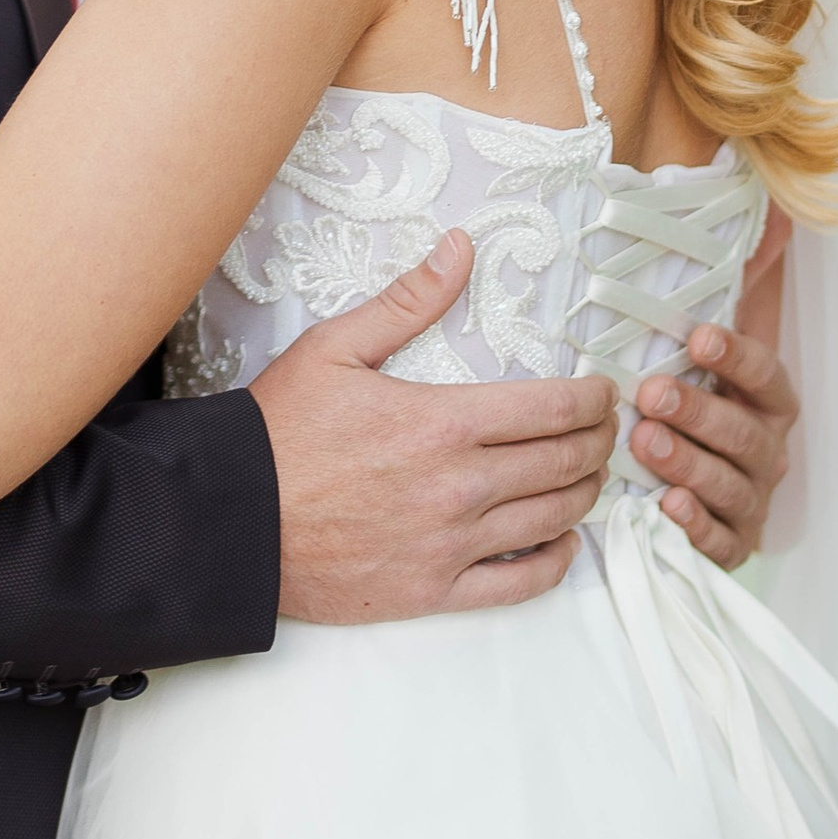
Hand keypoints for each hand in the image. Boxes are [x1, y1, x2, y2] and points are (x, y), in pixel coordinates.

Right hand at [254, 232, 617, 624]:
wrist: (230, 522)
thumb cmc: (278, 432)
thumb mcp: (335, 347)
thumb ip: (408, 300)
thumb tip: (461, 247)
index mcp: (443, 421)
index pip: (552, 408)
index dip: (592, 399)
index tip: (604, 392)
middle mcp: (460, 486)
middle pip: (564, 462)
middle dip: (599, 442)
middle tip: (607, 429)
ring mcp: (451, 544)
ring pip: (552, 519)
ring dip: (586, 494)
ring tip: (592, 475)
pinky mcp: (433, 591)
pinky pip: (519, 584)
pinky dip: (555, 562)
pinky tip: (563, 541)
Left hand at [624, 208, 796, 571]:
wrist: (693, 484)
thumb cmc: (699, 401)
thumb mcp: (713, 346)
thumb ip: (744, 283)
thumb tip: (778, 214)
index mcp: (768, 401)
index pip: (765, 374)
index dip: (736, 355)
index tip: (697, 335)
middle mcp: (768, 450)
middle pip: (744, 432)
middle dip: (700, 412)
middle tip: (652, 393)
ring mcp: (753, 499)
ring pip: (730, 484)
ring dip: (690, 464)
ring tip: (647, 443)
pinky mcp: (732, 543)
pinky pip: (721, 541)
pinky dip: (696, 527)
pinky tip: (666, 508)